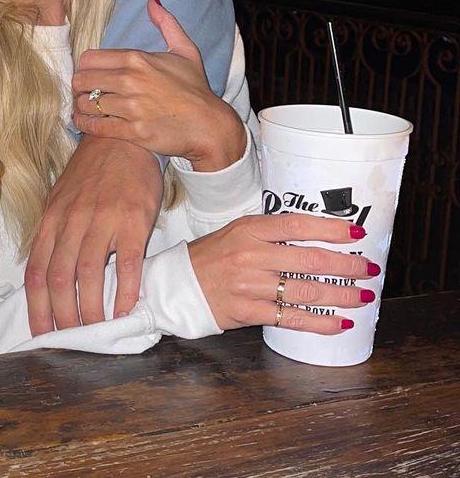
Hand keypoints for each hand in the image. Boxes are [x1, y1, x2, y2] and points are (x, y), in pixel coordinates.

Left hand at [24, 137, 161, 332]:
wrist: (122, 140)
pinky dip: (125, 291)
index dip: (36, 306)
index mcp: (52, 219)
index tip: (41, 333)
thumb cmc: (91, 174)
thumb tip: (47, 276)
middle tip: (72, 340)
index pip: (36, 271)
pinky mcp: (133, 220)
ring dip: (92, 310)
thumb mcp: (61, 198)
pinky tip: (126, 309)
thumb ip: (54, 234)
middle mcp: (72, 221)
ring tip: (97, 332)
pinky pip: (127, 262)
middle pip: (59, 278)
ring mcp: (102, 220)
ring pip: (89, 274)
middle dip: (63, 316)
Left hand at [71, 0, 245, 170]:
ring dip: (82, 107)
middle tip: (84, 92)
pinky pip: (95, 127)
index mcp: (137, 59)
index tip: (89, 74)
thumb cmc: (196, 88)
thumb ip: (166, 23)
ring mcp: (131, 107)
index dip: (85, 67)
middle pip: (83, 80)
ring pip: (86, 104)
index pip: (89, 59)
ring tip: (85, 108)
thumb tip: (152, 0)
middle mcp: (131, 81)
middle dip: (80, 87)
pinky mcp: (133, 131)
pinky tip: (85, 122)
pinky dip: (85, 125)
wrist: (210, 125)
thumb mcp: (185, 50)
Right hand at [188, 213, 377, 332]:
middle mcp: (250, 255)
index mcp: (248, 230)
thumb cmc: (213, 257)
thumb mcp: (236, 233)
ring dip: (340, 295)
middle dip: (346, 265)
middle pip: (308, 260)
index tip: (356, 233)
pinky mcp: (247, 311)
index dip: (330, 229)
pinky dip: (320, 323)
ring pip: (305, 291)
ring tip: (362, 296)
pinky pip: (291, 318)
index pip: (296, 225)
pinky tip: (340, 323)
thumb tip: (316, 237)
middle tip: (369, 268)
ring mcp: (249, 285)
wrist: (179, 284)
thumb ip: (270, 233)